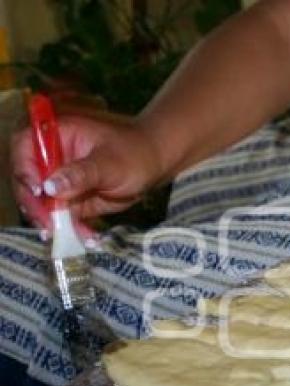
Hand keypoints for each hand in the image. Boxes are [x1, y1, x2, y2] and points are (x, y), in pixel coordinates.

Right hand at [11, 115, 162, 238]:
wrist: (155, 163)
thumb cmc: (135, 153)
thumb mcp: (110, 163)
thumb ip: (80, 174)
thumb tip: (48, 187)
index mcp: (55, 134)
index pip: (25, 149)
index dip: (25, 171)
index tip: (39, 192)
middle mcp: (51, 157)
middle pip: (27, 181)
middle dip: (36, 206)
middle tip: (50, 227)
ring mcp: (59, 180)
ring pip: (42, 204)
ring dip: (52, 223)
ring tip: (68, 237)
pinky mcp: (70, 199)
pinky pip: (62, 216)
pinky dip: (70, 229)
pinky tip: (86, 238)